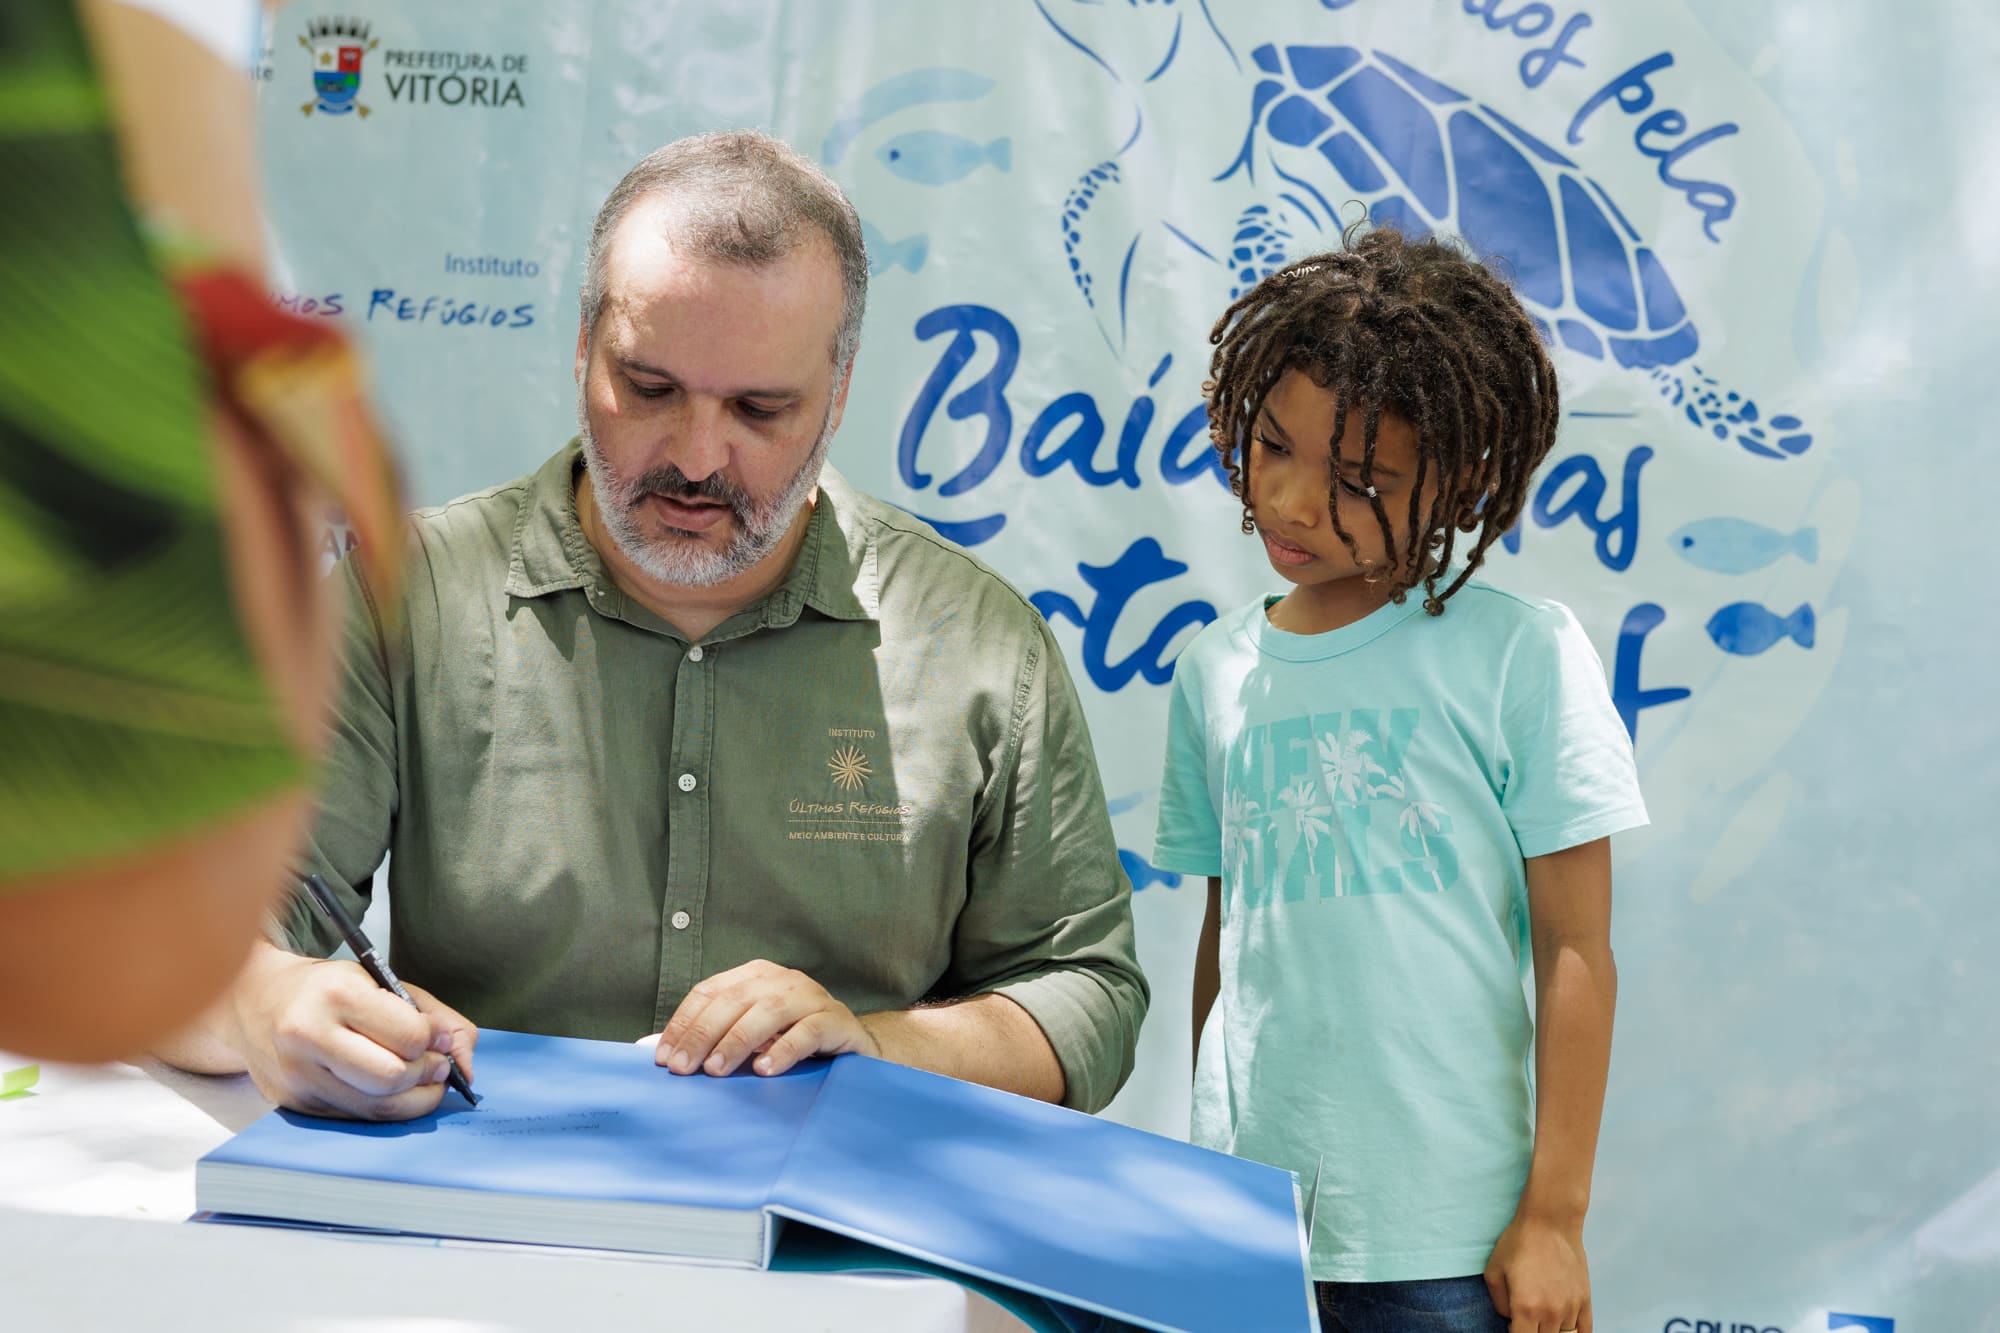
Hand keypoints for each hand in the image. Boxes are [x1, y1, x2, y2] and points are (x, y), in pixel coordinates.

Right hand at [227, 943, 477, 1119]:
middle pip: (391, 1078)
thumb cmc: (327, 989)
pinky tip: (391, 1091)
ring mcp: (297, 1075)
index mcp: (336, 994)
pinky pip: (355, 1118)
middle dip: (427, 1076)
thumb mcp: (383, 981)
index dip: (436, 1042)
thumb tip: (466, 1064)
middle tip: (436, 1066)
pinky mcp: (294, 1104)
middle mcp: (309, 1035)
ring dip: (413, 1099)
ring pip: (376, 1107)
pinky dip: (385, 1108)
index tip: (439, 1039)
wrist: (252, 1001)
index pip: (408, 1036)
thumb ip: (436, 1016)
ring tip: (422, 1080)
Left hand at [647, 960, 879, 1078]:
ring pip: (769, 1011)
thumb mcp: (748, 1035)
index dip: (683, 1023)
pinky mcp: (836, 1020)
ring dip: (738, 1041)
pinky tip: (765, 1069)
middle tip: (683, 1069)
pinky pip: (809, 1031)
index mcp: (754, 976)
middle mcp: (782, 979)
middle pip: (734, 1001)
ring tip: (717, 1070)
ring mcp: (811, 997)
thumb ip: (709, 1038)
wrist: (851, 1045)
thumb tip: (653, 1050)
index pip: (709, 992)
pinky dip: (784, 1049)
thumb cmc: (791, 1040)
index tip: (663, 1058)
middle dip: (703, 1035)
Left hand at [1484, 1211, 1591, 1332]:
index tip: (1512, 1325)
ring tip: (1541, 1317)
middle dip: (1531, 1331)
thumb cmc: (1518, 1242)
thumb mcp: (1493, 1271)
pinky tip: (1563, 1327)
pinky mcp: (1585, 1300)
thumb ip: (1499, 1304)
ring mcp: (1571, 1308)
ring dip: (1550, 1331)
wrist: (1550, 1221)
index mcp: (1526, 1308)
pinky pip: (1584, 1331)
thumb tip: (1510, 1320)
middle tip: (1525, 1318)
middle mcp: (1551, 1312)